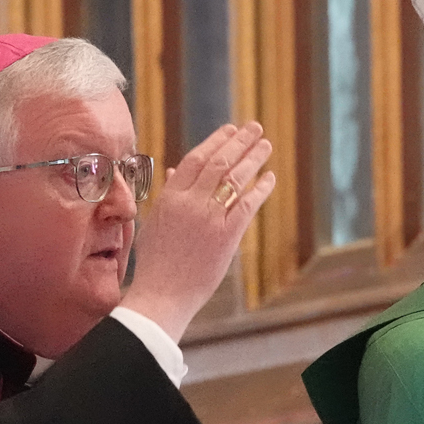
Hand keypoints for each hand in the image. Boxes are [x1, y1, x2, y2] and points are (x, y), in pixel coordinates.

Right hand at [121, 122, 274, 341]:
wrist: (161, 295)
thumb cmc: (155, 263)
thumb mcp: (153, 223)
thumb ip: (167, 194)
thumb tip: (174, 169)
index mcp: (169, 197)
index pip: (196, 158)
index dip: (215, 141)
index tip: (230, 129)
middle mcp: (190, 202)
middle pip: (218, 162)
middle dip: (239, 141)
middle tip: (254, 128)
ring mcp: (209, 218)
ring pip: (235, 177)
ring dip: (252, 157)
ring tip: (265, 144)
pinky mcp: (227, 235)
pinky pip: (248, 204)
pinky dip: (261, 188)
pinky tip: (270, 177)